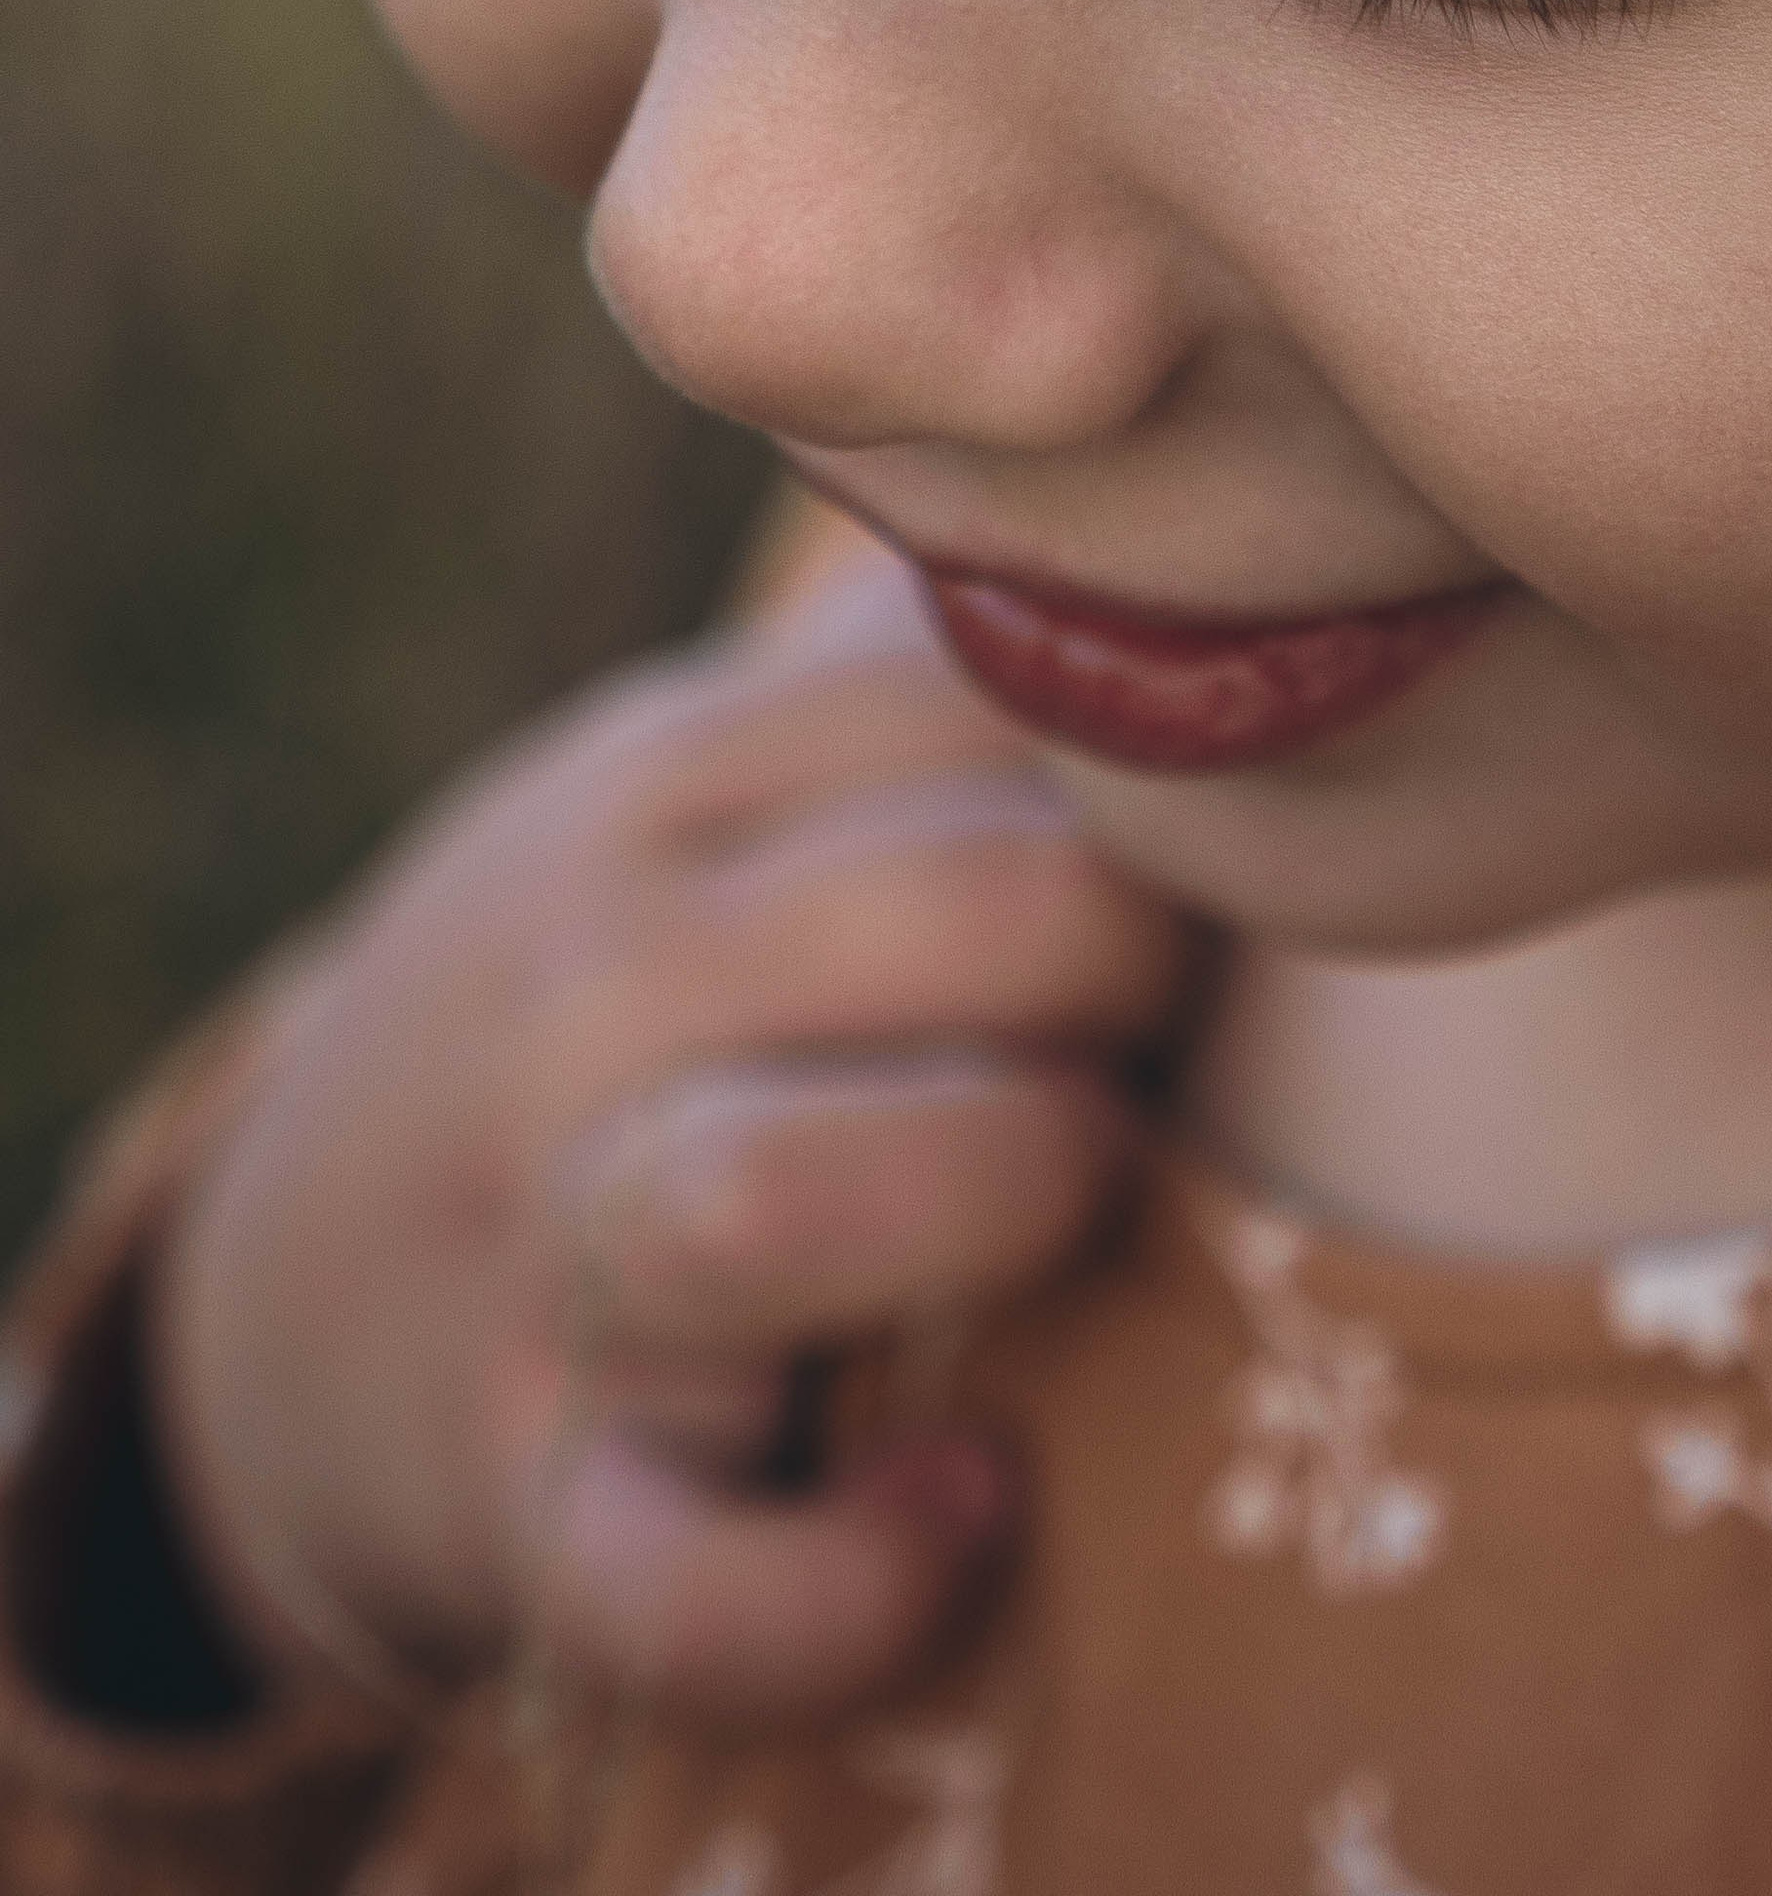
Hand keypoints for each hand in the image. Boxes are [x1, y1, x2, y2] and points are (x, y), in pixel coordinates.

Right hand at [150, 537, 1184, 1725]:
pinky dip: (843, 1576)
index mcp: (669, 783)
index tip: (1182, 827)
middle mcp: (592, 990)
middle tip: (1145, 1018)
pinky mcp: (531, 1500)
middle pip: (976, 915)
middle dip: (1141, 967)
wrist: (294, 1288)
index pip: (996, 698)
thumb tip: (1173, 490)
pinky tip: (968, 1499)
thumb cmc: (622, 990)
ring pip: (782, 1195)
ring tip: (1073, 1185)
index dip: (1163, 767)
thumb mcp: (706, 779)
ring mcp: (546, 1246)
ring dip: (1010, 1182)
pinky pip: (683, 1576)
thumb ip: (915, 662)